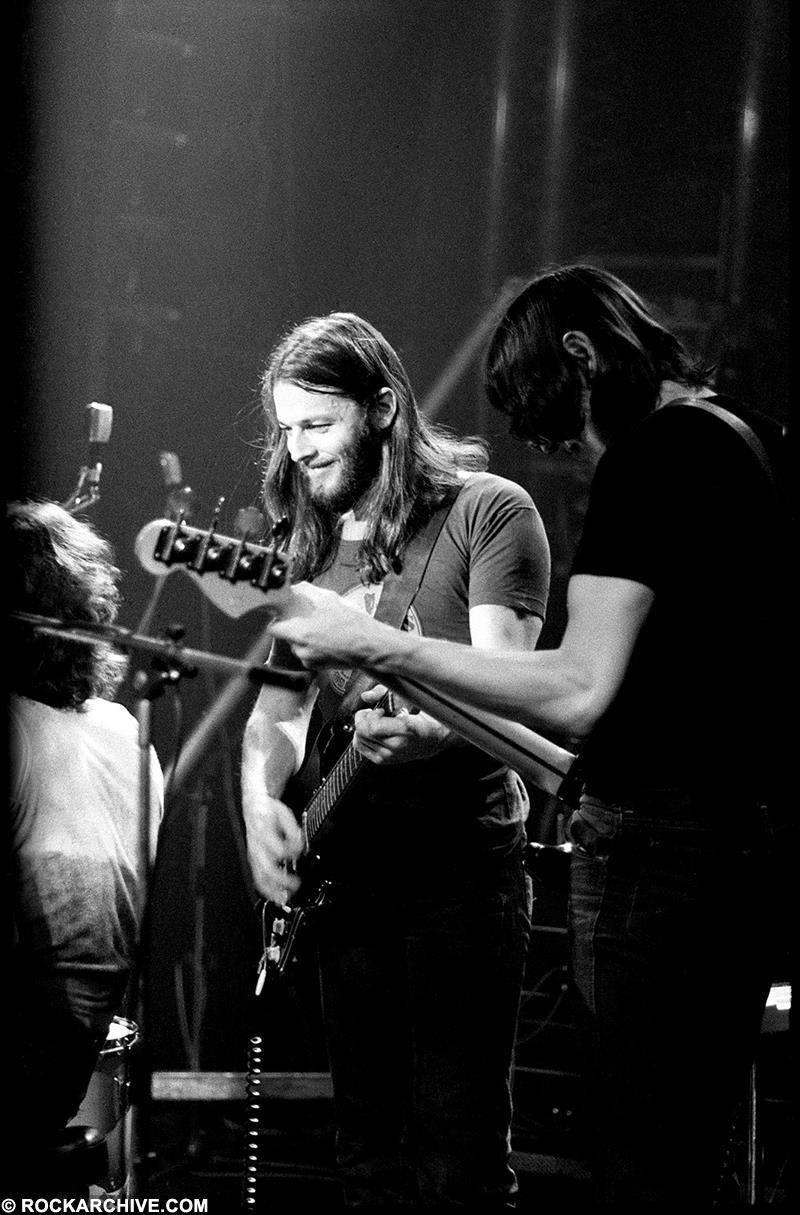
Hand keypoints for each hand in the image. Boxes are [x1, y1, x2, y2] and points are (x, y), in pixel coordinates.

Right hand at [242, 792, 303, 904]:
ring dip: (273, 891)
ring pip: (260, 878)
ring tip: (285, 898)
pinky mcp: (254, 861)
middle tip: (296, 885)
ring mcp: (254, 856)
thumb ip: (292, 830)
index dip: (291, 854)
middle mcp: (256, 847)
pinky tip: (277, 895)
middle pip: (266, 870)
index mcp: (263, 833)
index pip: (278, 849)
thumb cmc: (269, 812)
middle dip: (281, 881)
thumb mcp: (284, 814)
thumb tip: (299, 845)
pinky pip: (258, 879)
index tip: (299, 852)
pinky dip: (268, 890)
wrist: (253, 809)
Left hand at [267, 582, 383, 668]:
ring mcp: (309, 660)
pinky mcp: (317, 667)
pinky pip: (309, 655)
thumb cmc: (352, 625)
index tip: (283, 614)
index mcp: (299, 633)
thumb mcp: (329, 599)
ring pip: (298, 646)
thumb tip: (296, 588)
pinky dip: (315, 648)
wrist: (370, 647)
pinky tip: (329, 640)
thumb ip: (307, 591)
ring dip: (306, 638)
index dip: (278, 619)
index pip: (273, 629)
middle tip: (309, 619)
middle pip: (286, 637)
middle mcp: (300, 650)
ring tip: (324, 629)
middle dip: (295, 628)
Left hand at [353, 684, 451, 763]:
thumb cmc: (422, 717)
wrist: (433, 738)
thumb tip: (366, 696)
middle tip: (376, 713)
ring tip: (375, 722)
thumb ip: (384, 692)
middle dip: (365, 718)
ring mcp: (389, 756)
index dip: (372, 714)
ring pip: (358, 739)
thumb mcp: (408, 698)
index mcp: (407, 728)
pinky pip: (359, 746)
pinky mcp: (383, 761)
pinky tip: (372, 731)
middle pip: (363, 732)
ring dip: (363, 727)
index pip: (373, 727)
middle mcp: (397, 746)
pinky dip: (361, 736)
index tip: (381, 709)